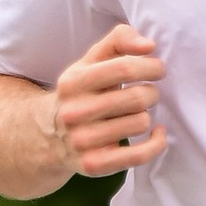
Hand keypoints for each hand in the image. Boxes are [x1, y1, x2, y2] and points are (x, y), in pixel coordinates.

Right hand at [53, 22, 168, 175]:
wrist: (47, 136)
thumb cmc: (81, 92)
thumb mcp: (90, 61)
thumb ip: (118, 40)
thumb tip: (148, 46)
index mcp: (73, 82)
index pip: (123, 68)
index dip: (150, 66)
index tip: (158, 69)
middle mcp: (74, 112)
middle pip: (137, 98)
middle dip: (152, 92)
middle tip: (147, 93)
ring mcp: (82, 141)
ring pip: (141, 123)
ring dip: (148, 116)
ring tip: (137, 113)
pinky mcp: (95, 164)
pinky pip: (139, 155)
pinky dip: (157, 143)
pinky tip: (156, 133)